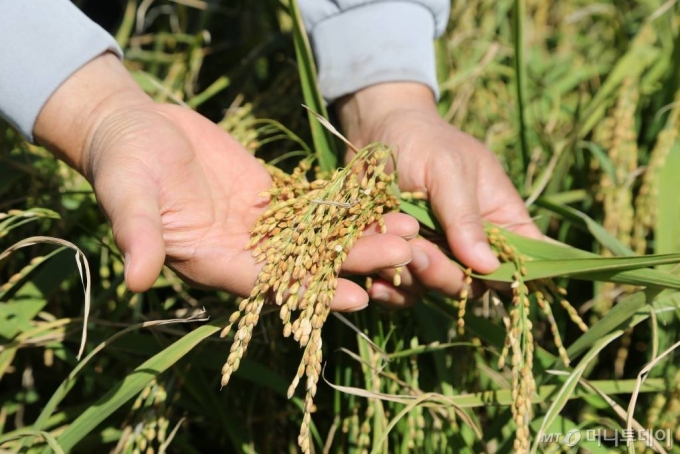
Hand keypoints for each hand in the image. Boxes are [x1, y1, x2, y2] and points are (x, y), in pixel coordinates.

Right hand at [34, 53, 418, 310]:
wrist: (133, 128)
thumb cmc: (123, 162)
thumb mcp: (128, 196)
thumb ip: (137, 235)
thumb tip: (134, 280)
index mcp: (210, 260)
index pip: (269, 286)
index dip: (313, 294)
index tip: (358, 299)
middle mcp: (241, 250)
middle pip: (307, 264)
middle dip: (354, 262)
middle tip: (402, 256)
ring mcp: (258, 225)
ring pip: (317, 237)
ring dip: (360, 236)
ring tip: (406, 232)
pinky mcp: (268, 197)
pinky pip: (312, 206)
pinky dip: (345, 207)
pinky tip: (379, 202)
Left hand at [337, 82, 542, 305]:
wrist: (375, 130)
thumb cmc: (422, 140)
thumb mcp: (448, 169)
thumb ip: (465, 216)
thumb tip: (488, 265)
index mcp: (500, 218)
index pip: (521, 261)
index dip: (509, 278)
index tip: (484, 277)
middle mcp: (471, 243)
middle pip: (470, 283)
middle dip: (444, 274)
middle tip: (418, 251)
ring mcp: (437, 254)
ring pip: (433, 289)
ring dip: (413, 277)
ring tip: (390, 250)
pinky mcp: (403, 259)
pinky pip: (403, 290)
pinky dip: (391, 289)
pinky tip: (375, 283)